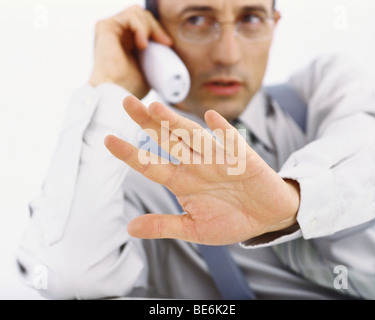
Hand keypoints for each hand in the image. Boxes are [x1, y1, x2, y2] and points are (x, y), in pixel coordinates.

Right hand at [88, 5, 172, 98]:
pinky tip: (142, 44)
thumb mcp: (148, 69)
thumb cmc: (130, 88)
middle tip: (165, 43)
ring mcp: (111, 29)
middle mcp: (117, 33)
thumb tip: (168, 55)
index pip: (145, 24)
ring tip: (148, 47)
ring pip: (137, 12)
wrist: (117, 93)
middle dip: (156, 27)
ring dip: (149, 27)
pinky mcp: (105, 26)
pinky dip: (141, 27)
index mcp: (126, 42)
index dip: (158, 31)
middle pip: (142, 15)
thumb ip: (153, 57)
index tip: (168, 44)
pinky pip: (131, 15)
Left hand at [105, 96, 299, 244]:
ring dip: (176, 123)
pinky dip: (223, 131)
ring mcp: (219, 160)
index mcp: (182, 181)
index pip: (151, 165)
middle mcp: (196, 165)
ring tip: (156, 108)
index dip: (131, 154)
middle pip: (168, 140)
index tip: (107, 140)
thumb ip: (164, 225)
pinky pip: (232, 143)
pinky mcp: (243, 159)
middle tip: (126, 101)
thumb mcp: (194, 229)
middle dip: (148, 122)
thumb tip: (129, 228)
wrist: (267, 217)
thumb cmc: (230, 220)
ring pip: (194, 137)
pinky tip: (212, 118)